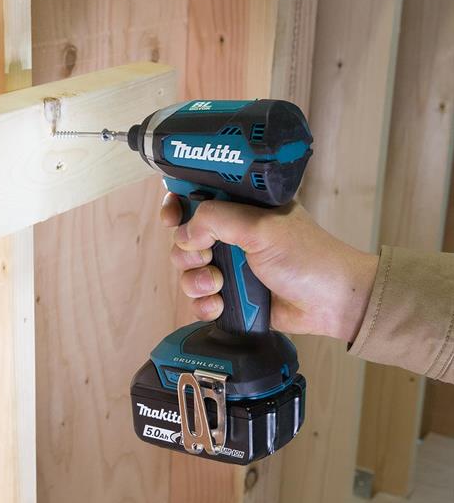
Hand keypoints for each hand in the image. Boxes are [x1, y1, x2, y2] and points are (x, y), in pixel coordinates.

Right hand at [161, 195, 378, 342]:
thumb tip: (184, 233)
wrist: (330, 302)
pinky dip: (204, 303)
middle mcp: (231, 233)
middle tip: (207, 258)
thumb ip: (217, 220)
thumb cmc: (305, 257)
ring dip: (195, 280)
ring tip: (217, 286)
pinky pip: (200, 297)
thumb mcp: (261, 227)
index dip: (178, 205)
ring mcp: (230, 264)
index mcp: (241, 207)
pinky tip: (219, 305)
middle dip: (187, 252)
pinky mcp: (231, 293)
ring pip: (188, 270)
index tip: (172, 217)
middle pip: (184, 238)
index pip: (197, 196)